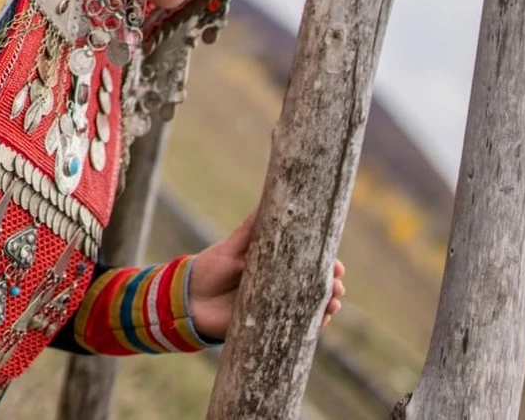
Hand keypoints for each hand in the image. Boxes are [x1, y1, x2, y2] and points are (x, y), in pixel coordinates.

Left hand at [187, 209, 346, 339]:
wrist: (187, 301)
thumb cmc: (209, 268)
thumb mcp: (232, 246)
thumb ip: (251, 228)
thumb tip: (269, 197)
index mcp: (271, 263)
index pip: (305, 261)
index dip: (324, 262)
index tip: (337, 264)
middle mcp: (277, 285)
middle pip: (313, 285)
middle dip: (331, 285)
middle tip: (337, 284)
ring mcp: (274, 306)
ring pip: (308, 306)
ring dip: (326, 304)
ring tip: (333, 302)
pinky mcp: (267, 326)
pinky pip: (295, 327)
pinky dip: (312, 325)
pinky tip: (322, 320)